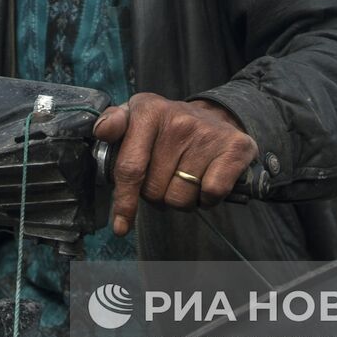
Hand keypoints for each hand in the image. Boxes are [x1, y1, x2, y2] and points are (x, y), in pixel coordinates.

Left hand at [92, 93, 257, 235]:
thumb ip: (113, 123)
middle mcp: (178, 120)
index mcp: (149, 111)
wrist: (215, 116)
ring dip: (182, 199)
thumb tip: (101, 131)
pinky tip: (205, 180)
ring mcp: (208, 134)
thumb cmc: (167, 127)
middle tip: (166, 177)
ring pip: (181, 198)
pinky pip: (211, 194)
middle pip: (155, 190)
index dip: (124, 201)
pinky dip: (207, 198)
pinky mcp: (235, 148)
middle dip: (157, 194)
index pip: (130, 168)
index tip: (121, 225)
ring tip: (186, 178)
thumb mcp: (137, 117)